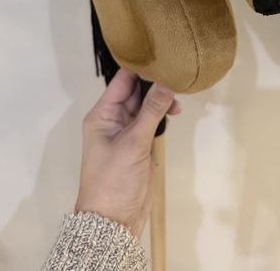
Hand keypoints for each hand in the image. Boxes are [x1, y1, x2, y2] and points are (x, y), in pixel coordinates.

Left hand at [75, 68, 181, 237]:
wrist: (113, 222)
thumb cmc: (113, 181)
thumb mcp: (133, 143)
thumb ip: (151, 111)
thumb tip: (166, 82)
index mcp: (102, 114)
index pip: (121, 81)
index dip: (140, 68)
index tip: (162, 56)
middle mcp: (113, 119)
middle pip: (136, 91)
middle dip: (155, 83)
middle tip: (177, 77)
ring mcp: (127, 132)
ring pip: (146, 105)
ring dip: (161, 100)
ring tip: (177, 102)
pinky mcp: (140, 145)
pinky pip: (152, 121)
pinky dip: (163, 115)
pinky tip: (173, 112)